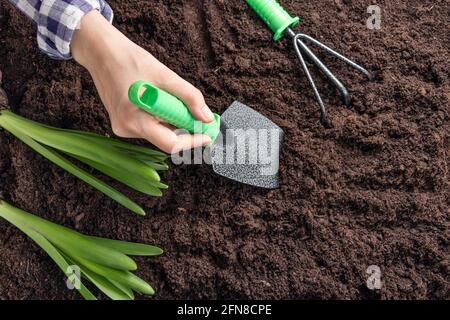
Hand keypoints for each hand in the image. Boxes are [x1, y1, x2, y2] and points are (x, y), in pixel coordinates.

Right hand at [71, 11, 212, 152]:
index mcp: (135, 120)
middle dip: (185, 129)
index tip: (208, 135)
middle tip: (200, 116)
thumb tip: (206, 116)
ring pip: (159, 133)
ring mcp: (123, 128)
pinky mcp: (123, 124)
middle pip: (166, 139)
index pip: (170, 144)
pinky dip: (161, 118)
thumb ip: (189, 97)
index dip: (192, 141)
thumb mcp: (165, 76)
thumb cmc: (130, 61)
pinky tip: (160, 102)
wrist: (102, 53)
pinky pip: (150, 127)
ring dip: (173, 121)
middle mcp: (127, 129)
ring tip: (172, 99)